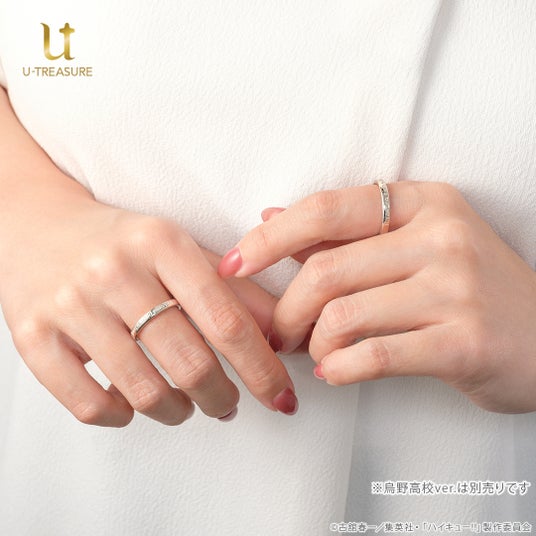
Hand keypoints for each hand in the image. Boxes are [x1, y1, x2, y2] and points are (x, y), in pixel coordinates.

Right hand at [0, 198, 296, 426]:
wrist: (38, 225)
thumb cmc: (122, 243)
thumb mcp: (180, 249)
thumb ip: (234, 289)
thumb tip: (281, 334)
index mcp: (161, 243)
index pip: (226, 319)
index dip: (262, 368)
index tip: (282, 397)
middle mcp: (114, 271)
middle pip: (190, 363)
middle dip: (222, 397)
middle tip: (228, 404)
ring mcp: (70, 305)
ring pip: (144, 392)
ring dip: (178, 412)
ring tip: (185, 406)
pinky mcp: (32, 337)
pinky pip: (89, 405)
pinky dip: (122, 417)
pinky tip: (133, 405)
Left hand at [219, 181, 535, 412]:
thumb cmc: (472, 289)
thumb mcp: (416, 244)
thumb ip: (342, 235)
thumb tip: (271, 218)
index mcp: (423, 203)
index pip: (325, 210)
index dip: (270, 239)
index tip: (234, 264)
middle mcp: (441, 237)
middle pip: (325, 271)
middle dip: (285, 310)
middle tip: (276, 332)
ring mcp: (456, 288)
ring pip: (343, 316)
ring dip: (312, 344)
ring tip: (315, 354)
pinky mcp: (466, 341)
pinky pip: (374, 356)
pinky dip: (339, 369)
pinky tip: (335, 372)